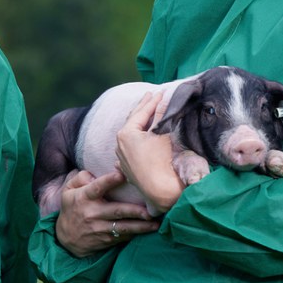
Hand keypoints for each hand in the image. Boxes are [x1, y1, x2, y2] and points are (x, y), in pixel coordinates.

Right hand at [53, 168, 157, 256]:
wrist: (66, 238)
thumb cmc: (73, 208)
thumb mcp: (69, 191)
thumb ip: (80, 178)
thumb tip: (94, 173)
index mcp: (84, 198)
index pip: (97, 188)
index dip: (109, 181)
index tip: (122, 174)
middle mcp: (92, 213)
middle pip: (116, 211)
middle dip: (135, 211)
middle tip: (150, 210)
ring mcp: (99, 228)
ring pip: (123, 227)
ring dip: (140, 226)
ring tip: (155, 224)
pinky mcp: (106, 240)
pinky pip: (123, 236)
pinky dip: (135, 234)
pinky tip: (148, 231)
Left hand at [114, 91, 184, 214]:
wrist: (160, 190)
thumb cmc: (161, 160)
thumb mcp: (162, 134)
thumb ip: (161, 115)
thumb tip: (164, 99)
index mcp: (126, 133)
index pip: (142, 112)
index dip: (152, 101)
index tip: (160, 92)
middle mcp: (119, 144)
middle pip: (133, 121)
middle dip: (142, 108)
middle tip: (149, 96)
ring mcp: (121, 157)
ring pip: (130, 135)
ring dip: (138, 123)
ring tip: (144, 114)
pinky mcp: (127, 167)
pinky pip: (129, 148)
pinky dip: (136, 139)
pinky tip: (137, 138)